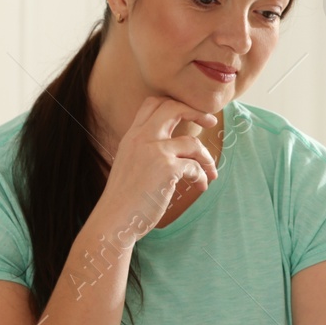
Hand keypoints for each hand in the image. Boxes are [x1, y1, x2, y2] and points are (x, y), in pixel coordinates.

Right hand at [94, 96, 219, 238]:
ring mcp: (154, 152)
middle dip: (197, 112)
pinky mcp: (167, 169)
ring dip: (207, 158)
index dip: (175, 104)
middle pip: (173, 108)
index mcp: (132, 136)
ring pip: (193, 142)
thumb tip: (173, 149)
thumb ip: (146, 151)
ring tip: (211, 173)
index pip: (153, 104)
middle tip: (211, 122)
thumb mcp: (130, 165)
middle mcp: (142, 139)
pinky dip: (202, 177)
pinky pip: (195, 167)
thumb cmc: (124, 199)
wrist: (114, 220)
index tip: (190, 113)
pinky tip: (200, 187)